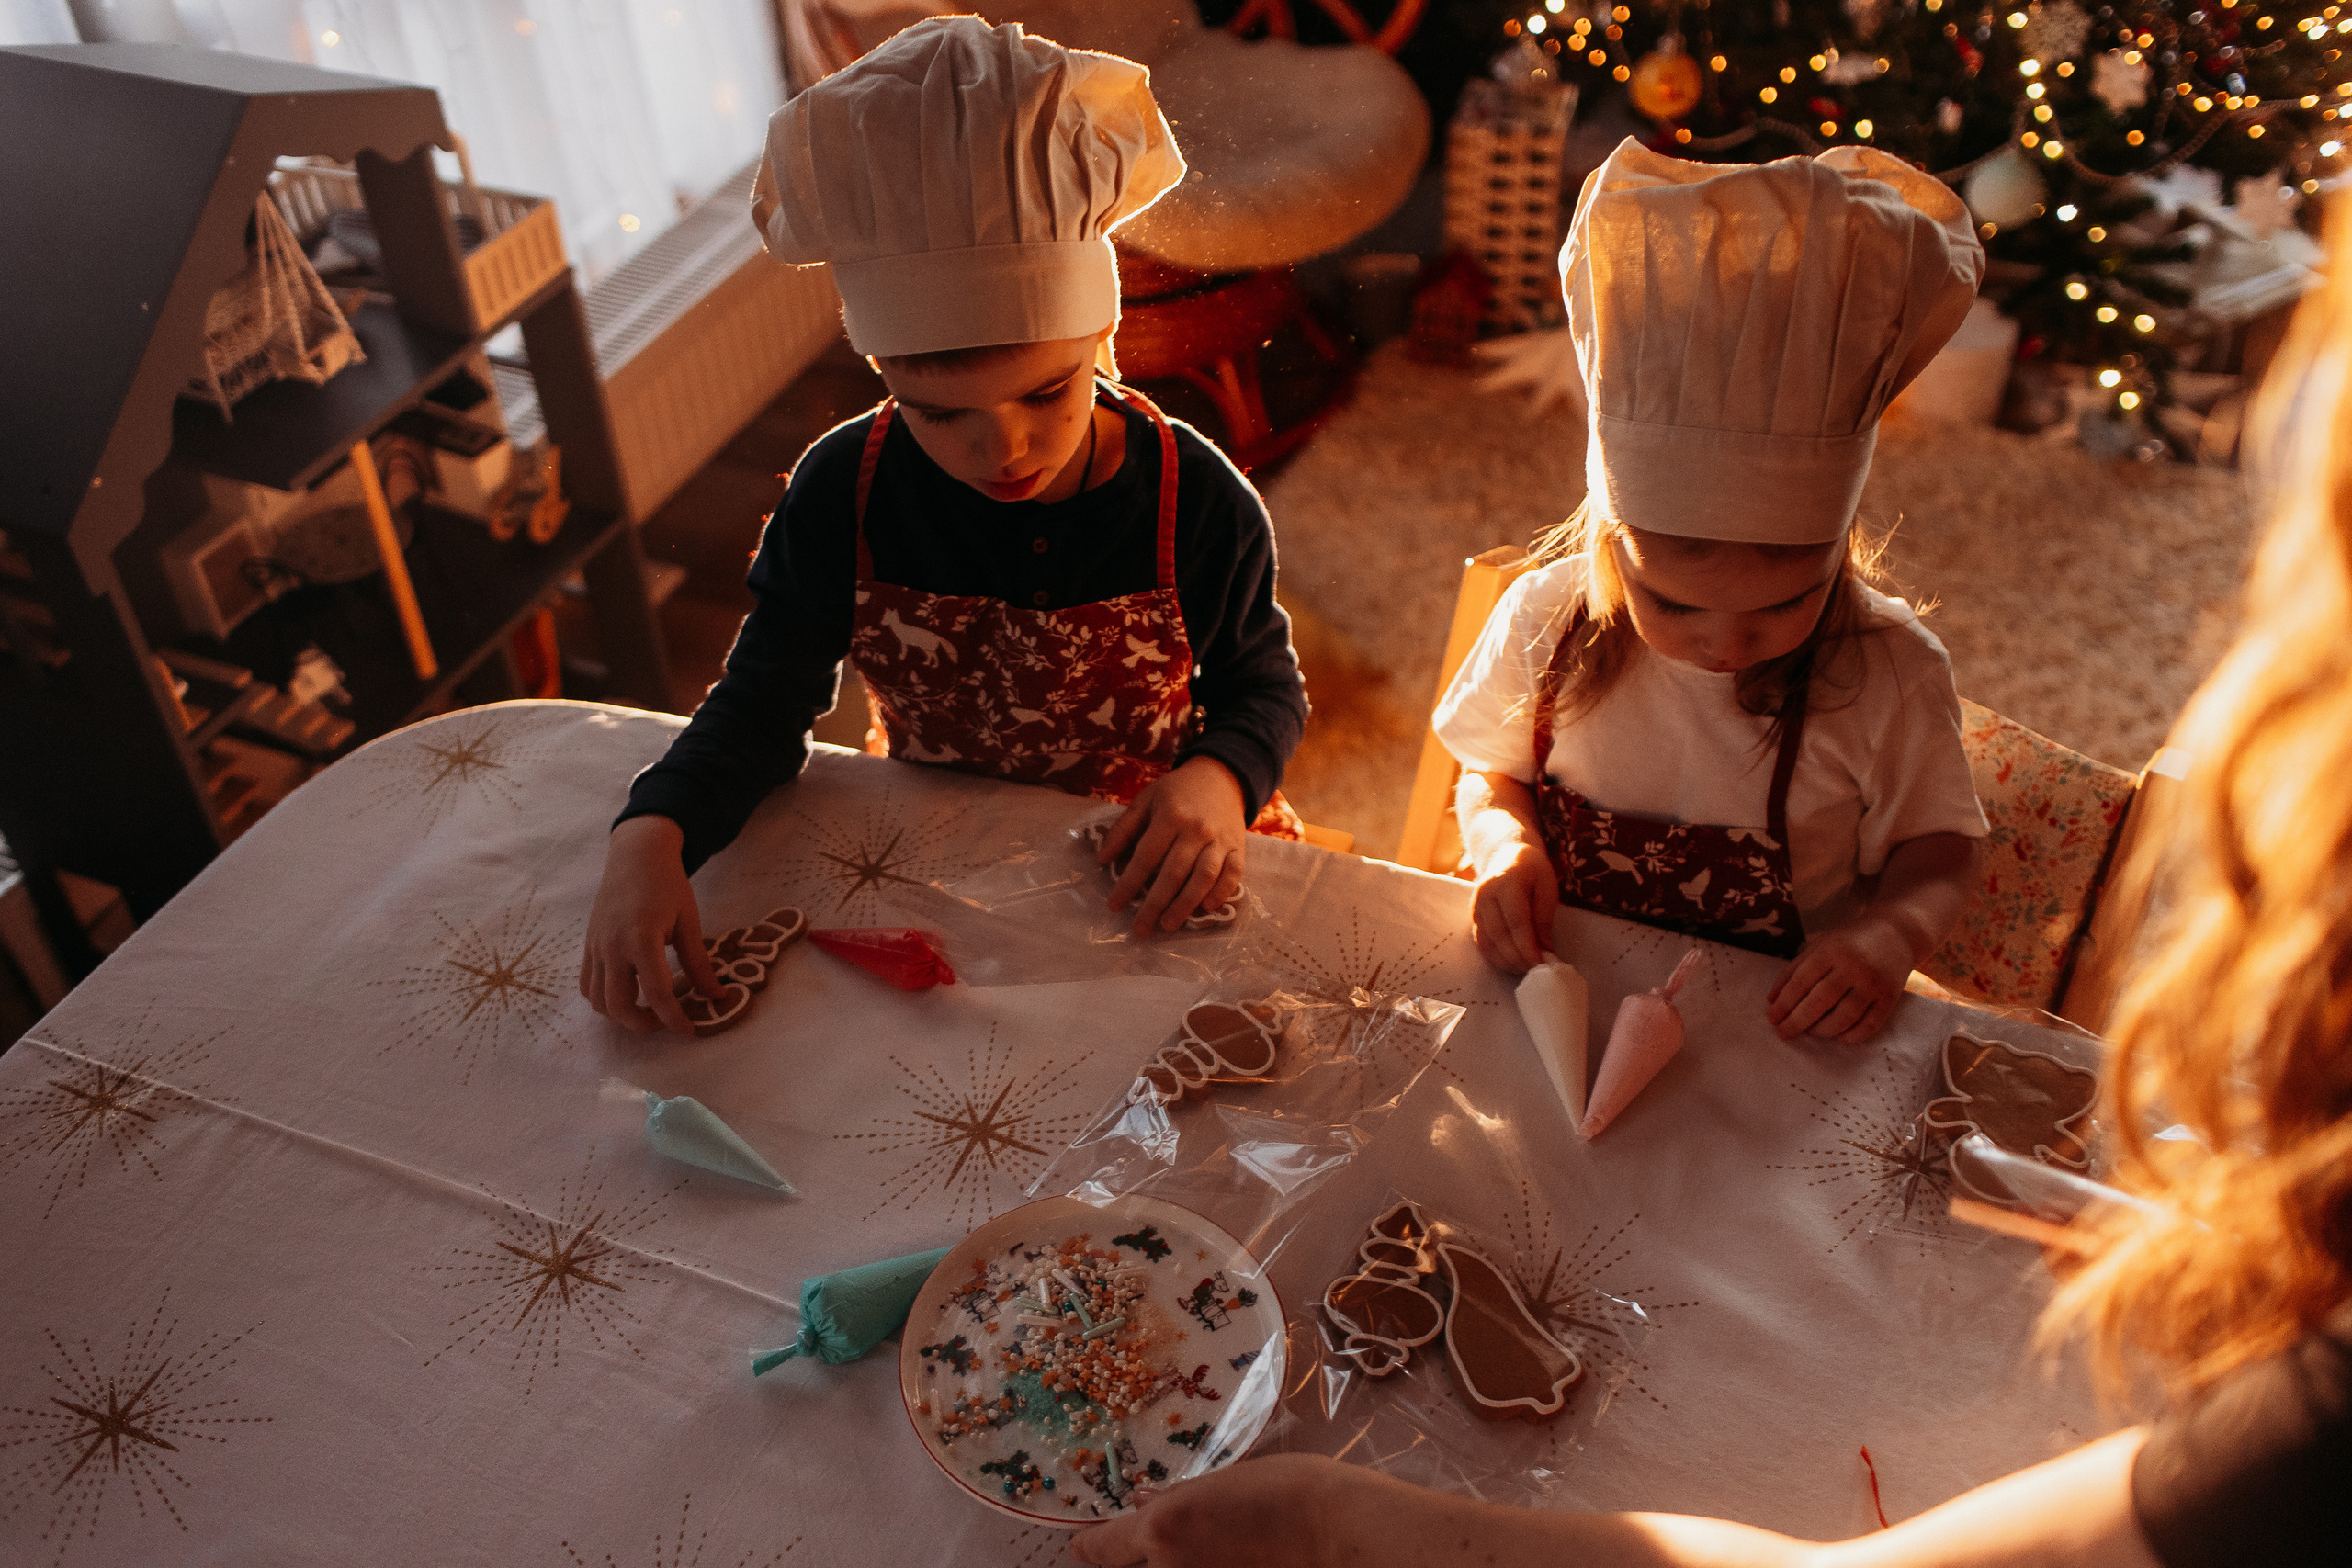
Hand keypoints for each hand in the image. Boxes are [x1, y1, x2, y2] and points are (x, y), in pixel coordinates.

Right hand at [578, 815, 723, 1034]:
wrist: (636, 856)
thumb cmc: (667, 885)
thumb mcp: (689, 922)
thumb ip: (699, 963)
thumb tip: (717, 996)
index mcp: (641, 939)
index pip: (657, 993)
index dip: (674, 1019)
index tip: (689, 1031)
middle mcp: (612, 947)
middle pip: (619, 1005)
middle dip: (643, 1024)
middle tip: (666, 1021)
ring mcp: (595, 948)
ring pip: (598, 1000)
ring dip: (621, 1015)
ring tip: (647, 1010)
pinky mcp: (588, 946)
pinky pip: (587, 985)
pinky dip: (604, 1000)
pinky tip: (626, 995)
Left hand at [1073, 1454, 1344, 1567]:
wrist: (1343, 1535)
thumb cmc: (1292, 1492)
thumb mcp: (1227, 1481)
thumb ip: (1179, 1500)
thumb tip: (1143, 1506)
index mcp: (1162, 1531)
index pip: (1103, 1549)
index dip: (1090, 1546)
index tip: (1083, 1546)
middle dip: (1138, 1559)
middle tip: (1169, 1542)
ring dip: (1174, 1565)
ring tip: (1207, 1547)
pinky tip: (1232, 1558)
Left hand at [1101, 758, 1248, 936]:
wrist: (1220, 778)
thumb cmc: (1176, 792)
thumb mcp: (1146, 800)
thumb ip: (1124, 829)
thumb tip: (1102, 860)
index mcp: (1170, 816)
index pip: (1146, 857)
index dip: (1129, 883)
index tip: (1114, 906)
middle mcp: (1196, 830)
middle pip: (1174, 873)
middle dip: (1154, 905)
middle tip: (1140, 929)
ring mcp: (1220, 840)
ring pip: (1204, 877)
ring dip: (1185, 905)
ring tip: (1168, 925)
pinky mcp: (1238, 848)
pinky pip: (1232, 875)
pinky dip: (1221, 893)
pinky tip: (1206, 908)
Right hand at [1468, 836, 1556, 973]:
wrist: (1505, 854)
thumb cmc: (1532, 869)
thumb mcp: (1547, 886)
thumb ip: (1544, 917)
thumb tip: (1545, 949)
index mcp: (1506, 881)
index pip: (1516, 920)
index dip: (1527, 945)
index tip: (1541, 962)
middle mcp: (1485, 894)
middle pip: (1499, 934)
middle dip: (1517, 957)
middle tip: (1535, 970)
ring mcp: (1475, 905)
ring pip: (1487, 941)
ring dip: (1505, 960)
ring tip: (1524, 969)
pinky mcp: (1473, 915)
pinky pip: (1481, 941)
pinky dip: (1495, 956)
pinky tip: (1510, 963)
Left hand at [1766, 914, 1913, 1042]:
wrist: (1897, 932)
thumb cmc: (1850, 941)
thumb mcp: (1820, 945)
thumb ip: (1795, 969)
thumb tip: (1772, 1000)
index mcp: (1832, 950)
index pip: (1802, 981)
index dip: (1784, 1002)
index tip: (1772, 1018)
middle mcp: (1854, 966)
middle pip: (1820, 1000)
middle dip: (1797, 1020)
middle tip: (1783, 1032)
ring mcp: (1874, 983)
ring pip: (1845, 1016)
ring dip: (1823, 1030)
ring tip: (1810, 1032)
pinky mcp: (1891, 997)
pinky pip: (1870, 1024)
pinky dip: (1852, 1036)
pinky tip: (1839, 1038)